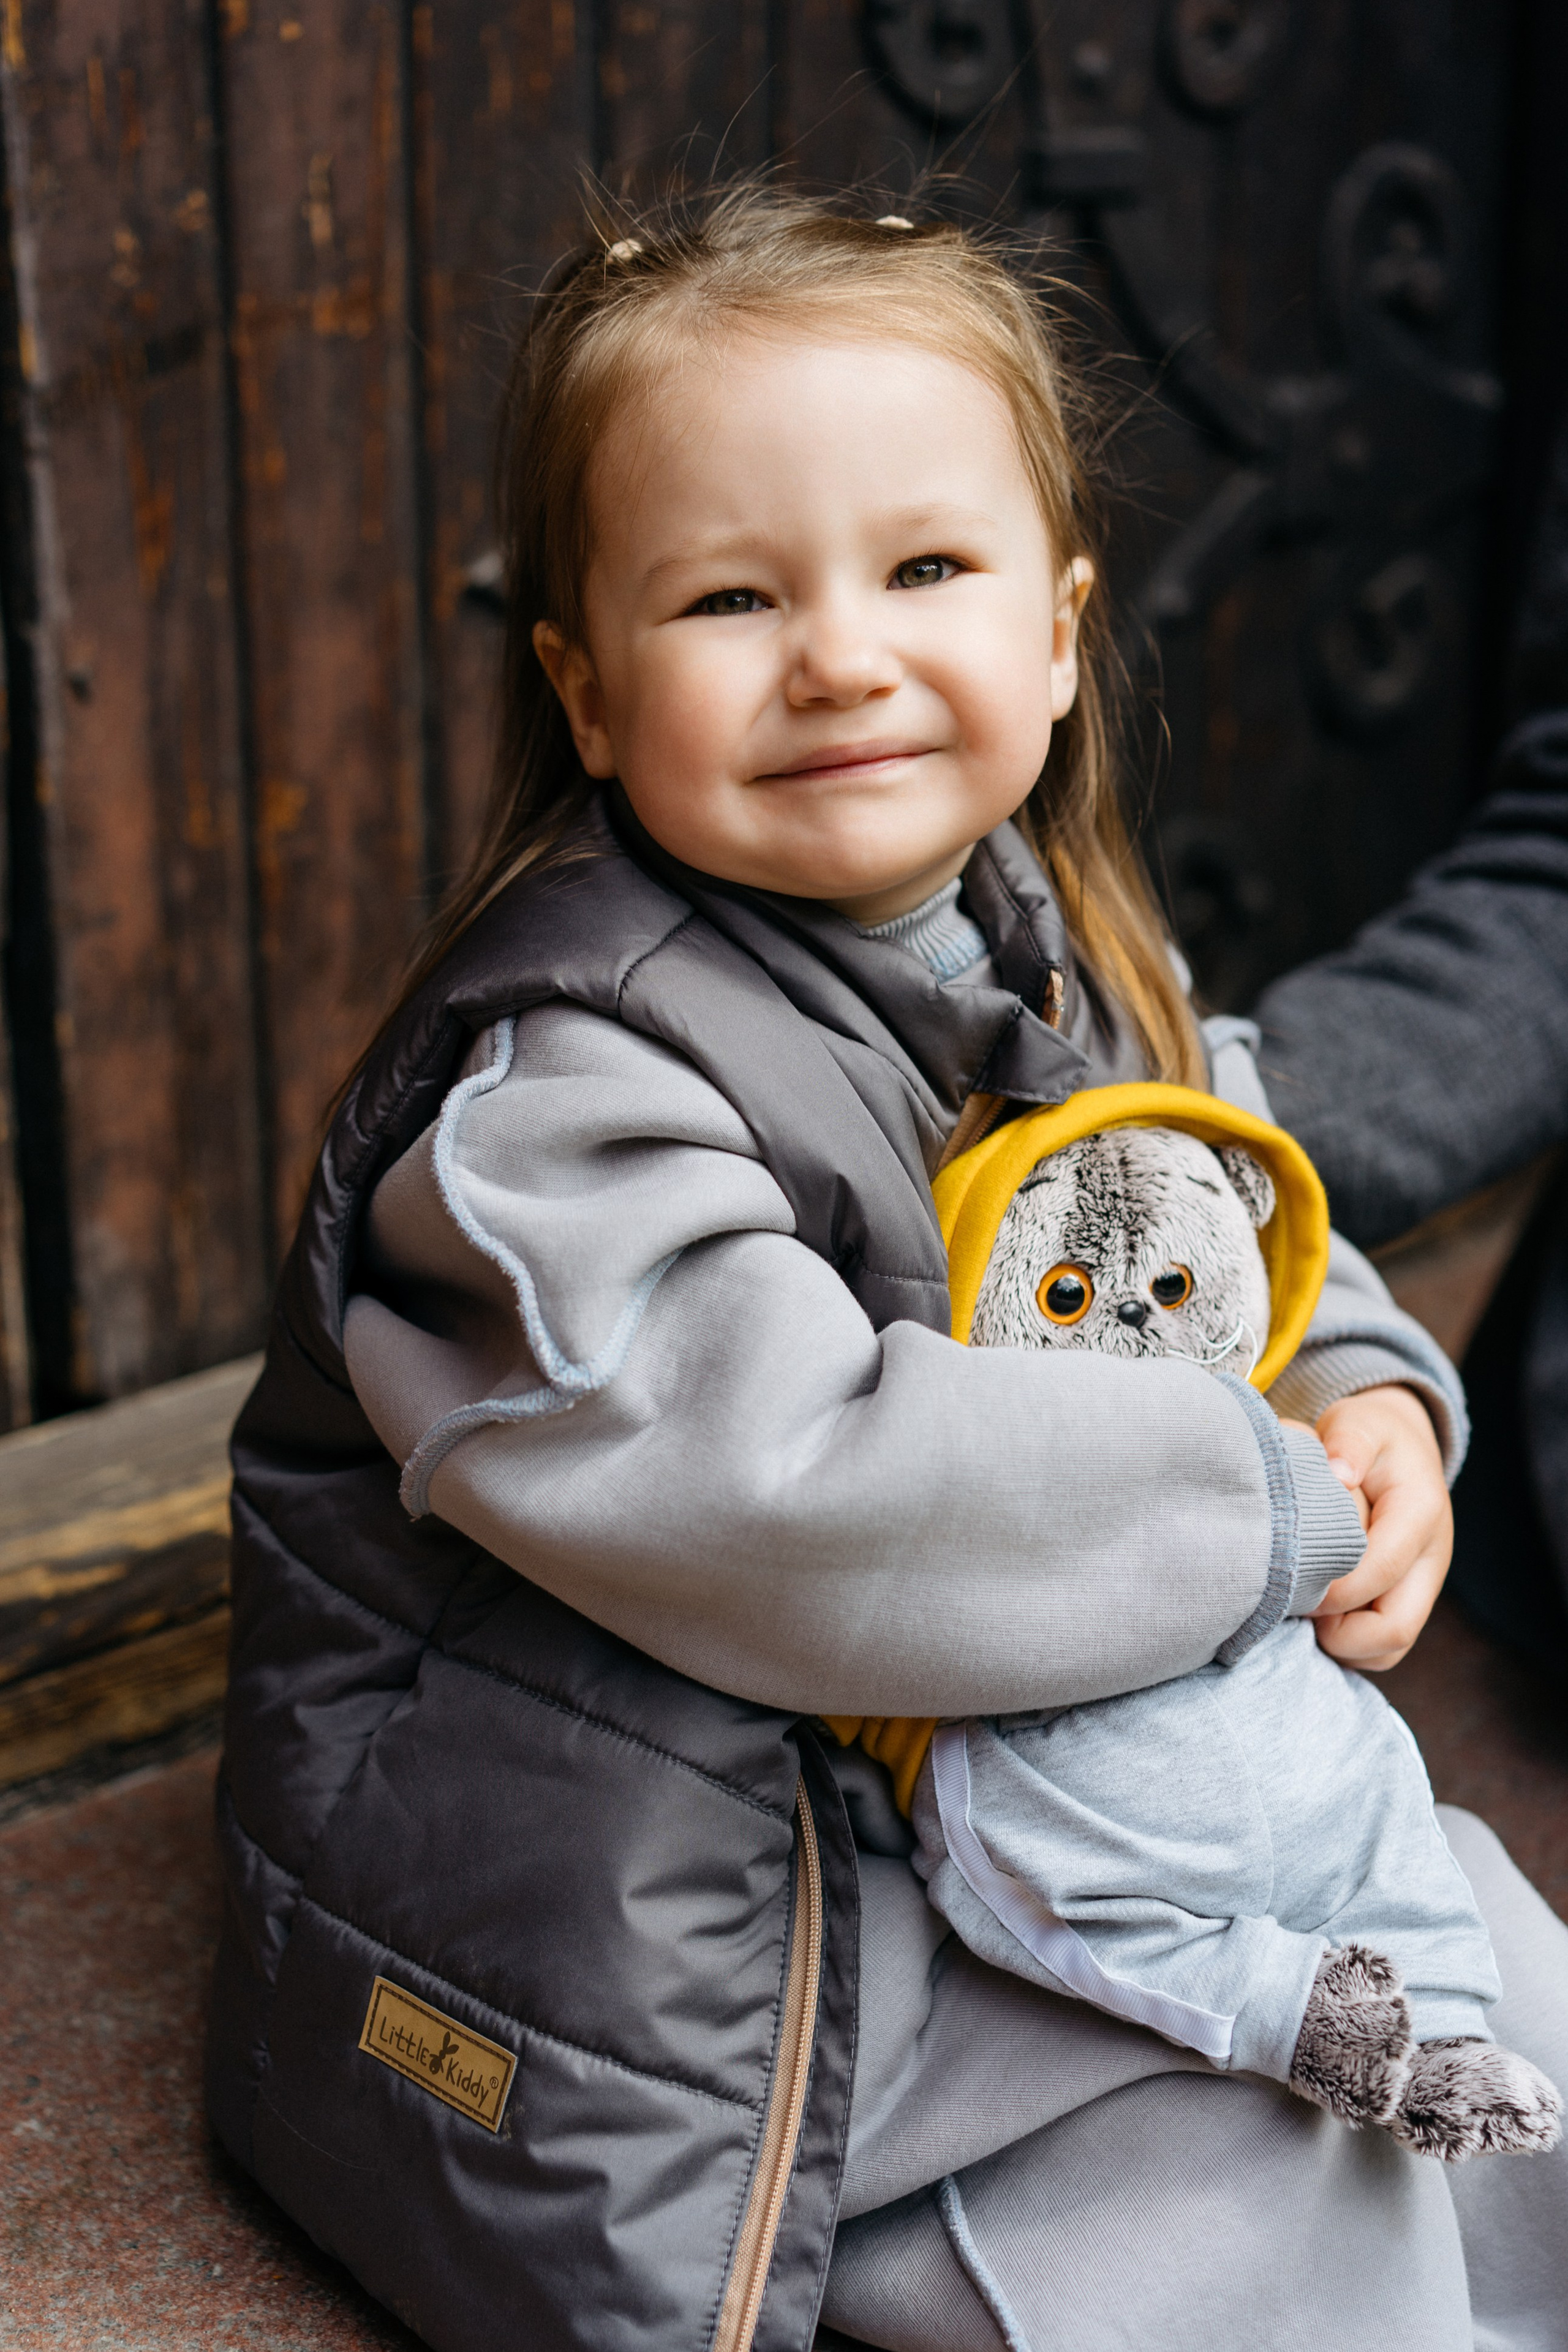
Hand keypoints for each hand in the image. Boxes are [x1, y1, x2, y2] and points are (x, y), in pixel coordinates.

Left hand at [1306, 1385, 1451, 1670]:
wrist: (1400, 1447)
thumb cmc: (1369, 1436)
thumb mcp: (1359, 1423)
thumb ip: (1348, 1442)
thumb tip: (1337, 1472)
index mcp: (1419, 1515)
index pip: (1379, 1570)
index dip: (1330, 1587)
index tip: (1287, 1578)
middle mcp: (1430, 1560)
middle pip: (1394, 1630)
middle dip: (1336, 1631)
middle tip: (1294, 1603)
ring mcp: (1422, 1588)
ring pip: (1387, 1650)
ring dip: (1339, 1642)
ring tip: (1302, 1607)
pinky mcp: (1407, 1603)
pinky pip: (1380, 1649)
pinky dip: (1345, 1644)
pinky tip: (1314, 1613)